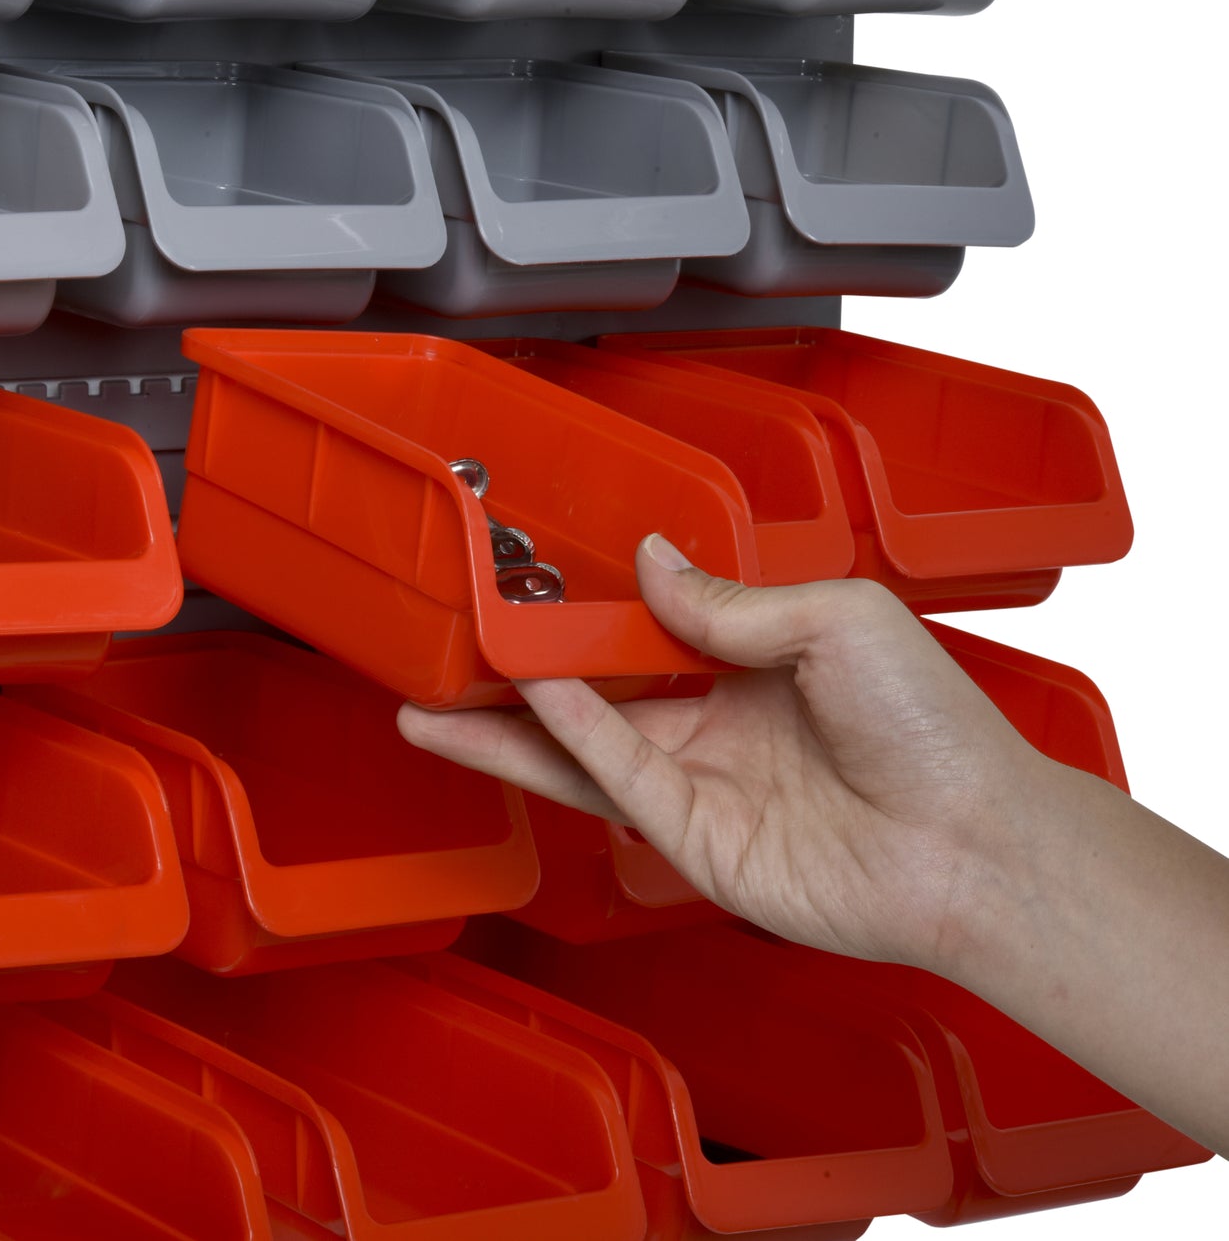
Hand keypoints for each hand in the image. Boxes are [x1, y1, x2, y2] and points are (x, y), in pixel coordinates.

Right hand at [397, 534, 1040, 971]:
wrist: (974, 843)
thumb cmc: (934, 727)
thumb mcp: (838, 619)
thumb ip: (731, 600)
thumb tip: (651, 561)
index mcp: (756, 663)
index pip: (648, 629)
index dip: (587, 608)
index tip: (526, 583)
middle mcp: (717, 724)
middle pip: (596, 691)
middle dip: (520, 673)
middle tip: (451, 645)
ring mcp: (700, 783)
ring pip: (580, 745)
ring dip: (506, 725)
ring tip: (431, 702)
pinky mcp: (691, 839)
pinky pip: (615, 777)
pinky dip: (565, 738)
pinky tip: (521, 702)